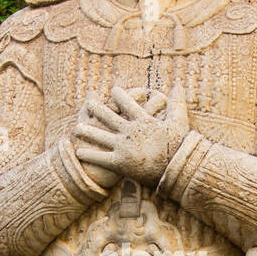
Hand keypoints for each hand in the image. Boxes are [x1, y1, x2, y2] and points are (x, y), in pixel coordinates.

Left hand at [75, 84, 189, 187]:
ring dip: (87, 131)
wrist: (177, 171)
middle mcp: (130, 131)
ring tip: (77, 128)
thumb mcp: (179, 121)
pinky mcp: (120, 163)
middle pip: (108, 116)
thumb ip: (177, 103)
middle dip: (97, 109)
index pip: (126, 102)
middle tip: (89, 104)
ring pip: (100, 136)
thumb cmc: (180, 146)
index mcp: (142, 120)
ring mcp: (123, 147)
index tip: (113, 90)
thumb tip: (179, 85)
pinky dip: (89, 155)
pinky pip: (101, 157)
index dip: (119, 95)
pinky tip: (79, 152)